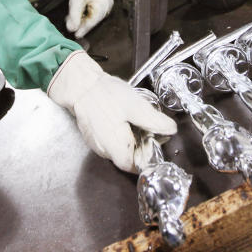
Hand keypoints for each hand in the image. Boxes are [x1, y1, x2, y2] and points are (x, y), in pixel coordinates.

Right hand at [47, 50, 176, 171]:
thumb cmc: (104, 95)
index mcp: (116, 147)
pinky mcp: (93, 134)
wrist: (81, 84)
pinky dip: (120, 133)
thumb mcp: (136, 107)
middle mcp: (104, 150)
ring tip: (135, 121)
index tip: (154, 143)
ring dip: (130, 139)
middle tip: (148, 129)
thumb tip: (170, 129)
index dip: (147, 158)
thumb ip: (155, 121)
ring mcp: (96, 143)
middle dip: (140, 146)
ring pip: (119, 149)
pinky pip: (110, 140)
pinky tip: (123, 118)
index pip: (135, 167)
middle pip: (127, 158)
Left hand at [66, 0, 113, 37]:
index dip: (83, 30)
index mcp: (102, 7)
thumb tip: (72, 29)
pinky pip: (96, 9)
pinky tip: (80, 9)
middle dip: (82, 23)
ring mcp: (107, 3)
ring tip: (73, 16)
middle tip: (70, 24)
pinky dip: (88, 11)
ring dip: (84, 17)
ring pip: (94, 15)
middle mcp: (107, 7)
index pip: (91, 24)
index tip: (75, 36)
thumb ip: (74, 15)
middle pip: (93, 20)